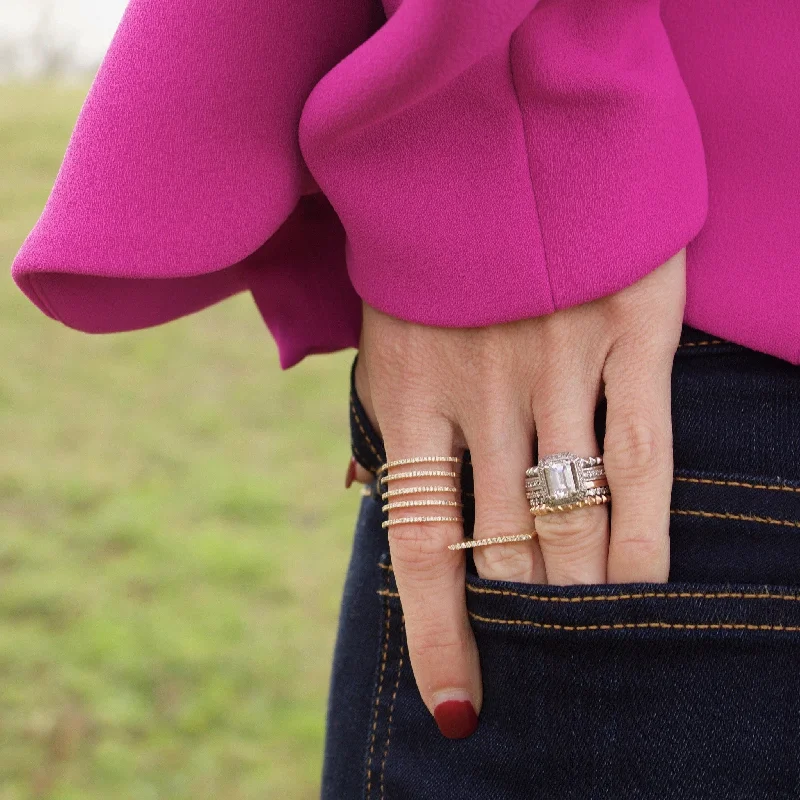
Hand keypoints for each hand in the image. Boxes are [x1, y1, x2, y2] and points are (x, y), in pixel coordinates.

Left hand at [352, 251, 684, 737]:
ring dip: (583, 591)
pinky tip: (642, 587)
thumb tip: (359, 493)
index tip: (461, 708)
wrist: (487, 130)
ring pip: (575, 511)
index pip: (422, 546)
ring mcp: (556, 361)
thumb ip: (381, 418)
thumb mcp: (382, 332)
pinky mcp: (626, 329)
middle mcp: (481, 389)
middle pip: (509, 544)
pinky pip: (640, 454)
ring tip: (591, 644)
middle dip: (527, 618)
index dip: (440, 637)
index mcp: (407, 394)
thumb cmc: (428, 253)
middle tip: (546, 667)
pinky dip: (642, 532)